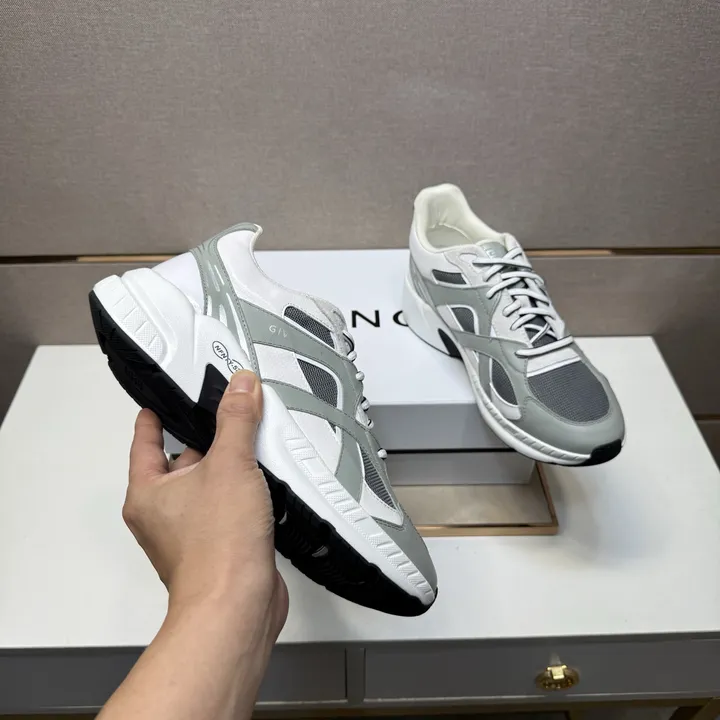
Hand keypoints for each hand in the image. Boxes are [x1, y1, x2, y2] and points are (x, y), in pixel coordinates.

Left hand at [124, 370, 287, 637]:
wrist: (238, 605)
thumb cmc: (216, 548)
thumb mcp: (229, 465)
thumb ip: (236, 420)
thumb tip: (239, 386)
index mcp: (149, 491)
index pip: (146, 439)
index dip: (155, 414)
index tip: (162, 398)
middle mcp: (164, 513)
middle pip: (181, 460)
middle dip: (206, 438)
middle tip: (227, 413)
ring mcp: (191, 531)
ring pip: (208, 485)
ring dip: (229, 468)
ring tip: (252, 444)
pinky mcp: (219, 546)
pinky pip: (227, 507)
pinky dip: (243, 493)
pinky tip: (265, 483)